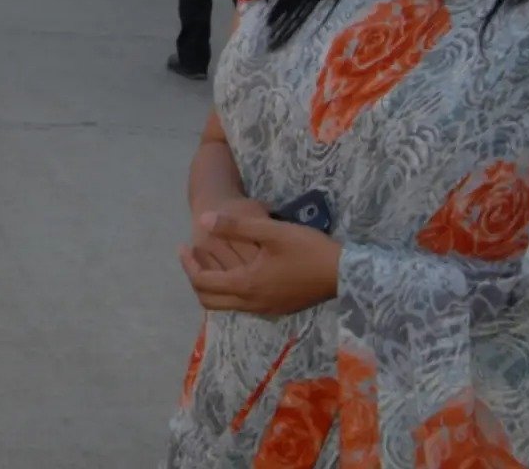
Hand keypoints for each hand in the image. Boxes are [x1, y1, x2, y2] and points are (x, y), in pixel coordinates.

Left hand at [179, 211, 340, 316]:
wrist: (346, 273)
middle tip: (191, 256)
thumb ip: (235, 226)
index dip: (188, 265)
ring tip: (210, 261)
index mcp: (246, 285)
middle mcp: (252, 303)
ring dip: (213, 285)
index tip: (183, 246)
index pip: (204, 282)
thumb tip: (204, 219)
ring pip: (226, 305)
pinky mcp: (278, 307)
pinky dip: (229, 290)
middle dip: (195, 278)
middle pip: (209, 301)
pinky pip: (242, 304)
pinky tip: (236, 270)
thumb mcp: (271, 231)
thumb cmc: (308, 249)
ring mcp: (266, 309)